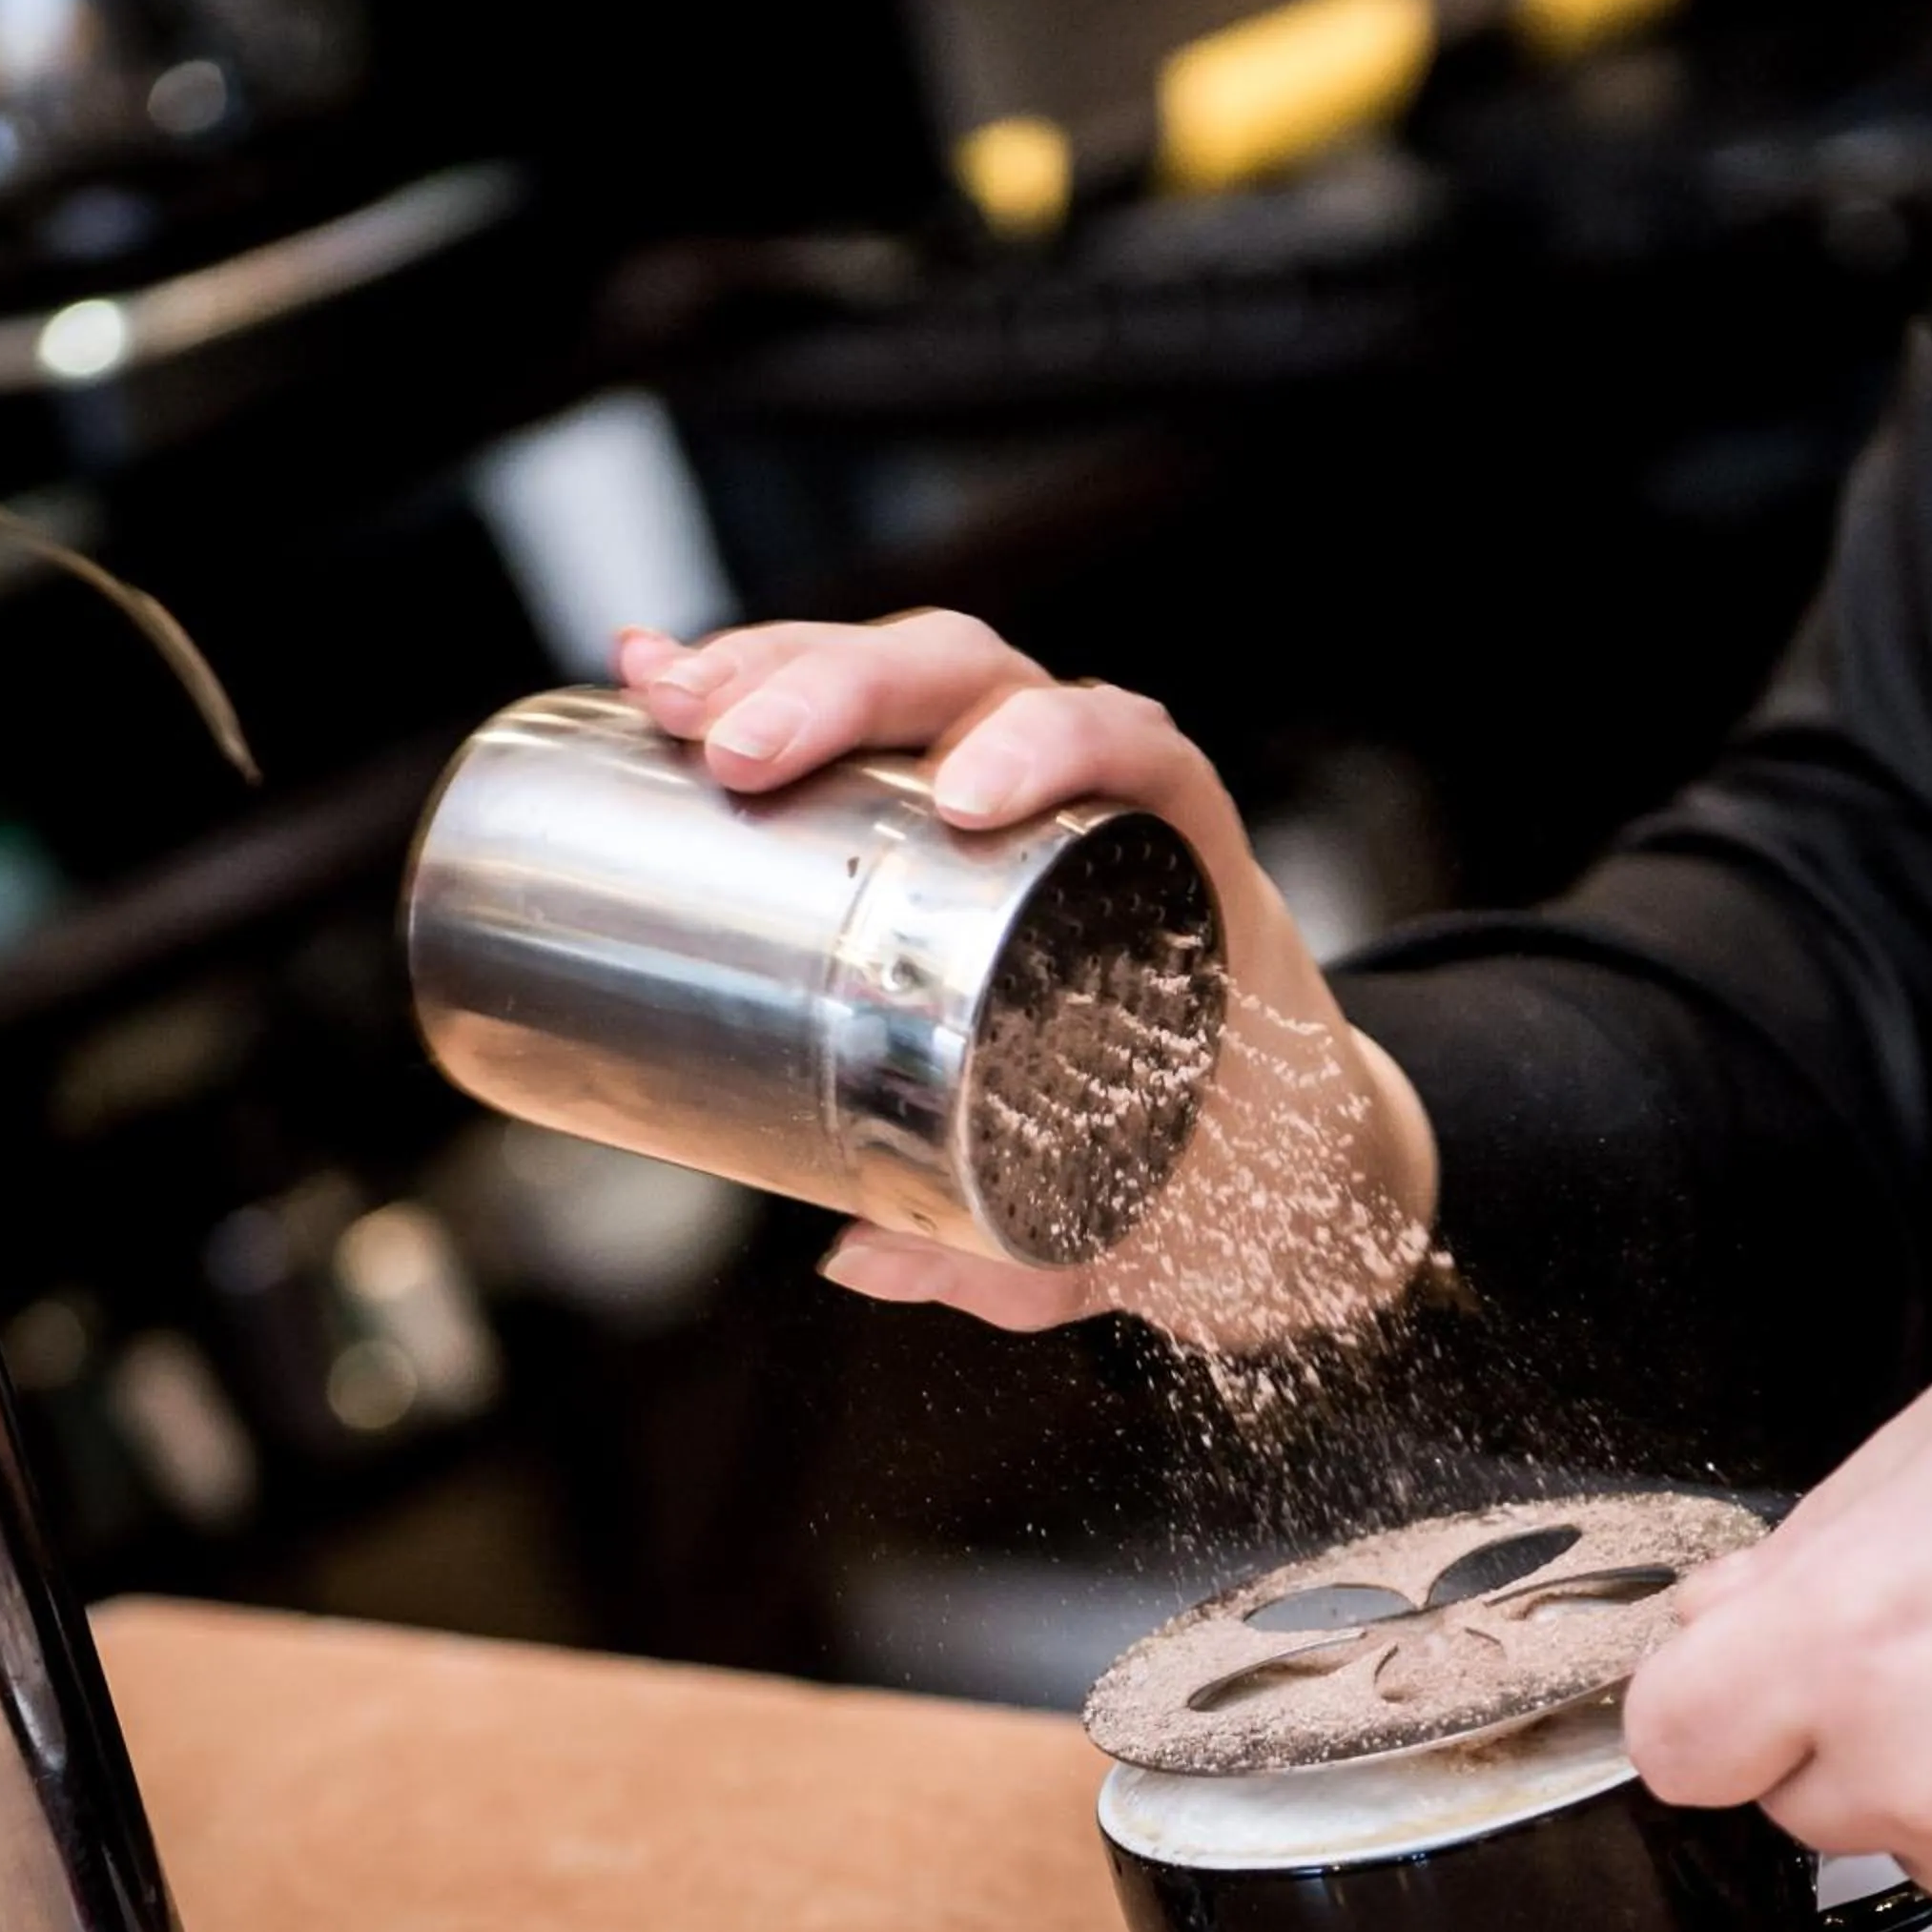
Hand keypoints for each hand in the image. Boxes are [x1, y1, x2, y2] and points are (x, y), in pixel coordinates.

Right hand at [613, 614, 1437, 1345]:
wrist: (1276, 1165)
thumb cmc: (1231, 1182)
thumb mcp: (1133, 1237)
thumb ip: (1016, 1263)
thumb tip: (859, 1254)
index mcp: (1192, 886)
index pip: (1141, 748)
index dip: (1055, 739)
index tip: (960, 795)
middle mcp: (1105, 810)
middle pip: (987, 684)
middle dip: (854, 688)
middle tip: (737, 748)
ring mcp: (1021, 801)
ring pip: (916, 686)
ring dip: (787, 668)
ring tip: (669, 700)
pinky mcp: (944, 821)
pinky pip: (865, 733)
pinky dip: (766, 690)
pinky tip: (655, 688)